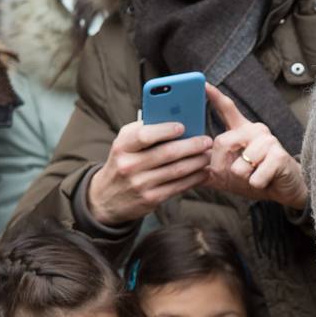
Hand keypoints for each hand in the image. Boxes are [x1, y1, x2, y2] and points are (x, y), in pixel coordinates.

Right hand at [86, 118, 212, 225]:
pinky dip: (194, 178)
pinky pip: (178, 186)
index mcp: (122, 146)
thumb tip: (174, 117)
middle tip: (207, 140)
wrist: (106, 198)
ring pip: (177, 170)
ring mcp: (140, 184)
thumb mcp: (124, 144)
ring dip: (197, 162)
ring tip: (208, 155)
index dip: (166, 130)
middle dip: (192, 145)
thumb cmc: (123, 162)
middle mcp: (129, 165)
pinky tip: (203, 171)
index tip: (183, 126)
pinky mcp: (151, 199)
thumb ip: (144, 130)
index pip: (144, 135)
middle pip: (167, 153)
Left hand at [204, 85, 308, 209]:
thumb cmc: (257, 178)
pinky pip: (254, 177)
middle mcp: (255, 130)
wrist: (286, 189)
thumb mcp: (228, 175)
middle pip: (222, 142)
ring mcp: (268, 141)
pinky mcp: (279, 155)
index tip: (203, 84)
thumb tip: (187, 169)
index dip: (215, 97)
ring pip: (238, 165)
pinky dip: (256, 185)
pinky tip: (266, 180)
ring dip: (243, 179)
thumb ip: (208, 170)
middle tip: (234, 176)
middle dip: (221, 166)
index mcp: (242, 131)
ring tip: (255, 176)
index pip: (227, 109)